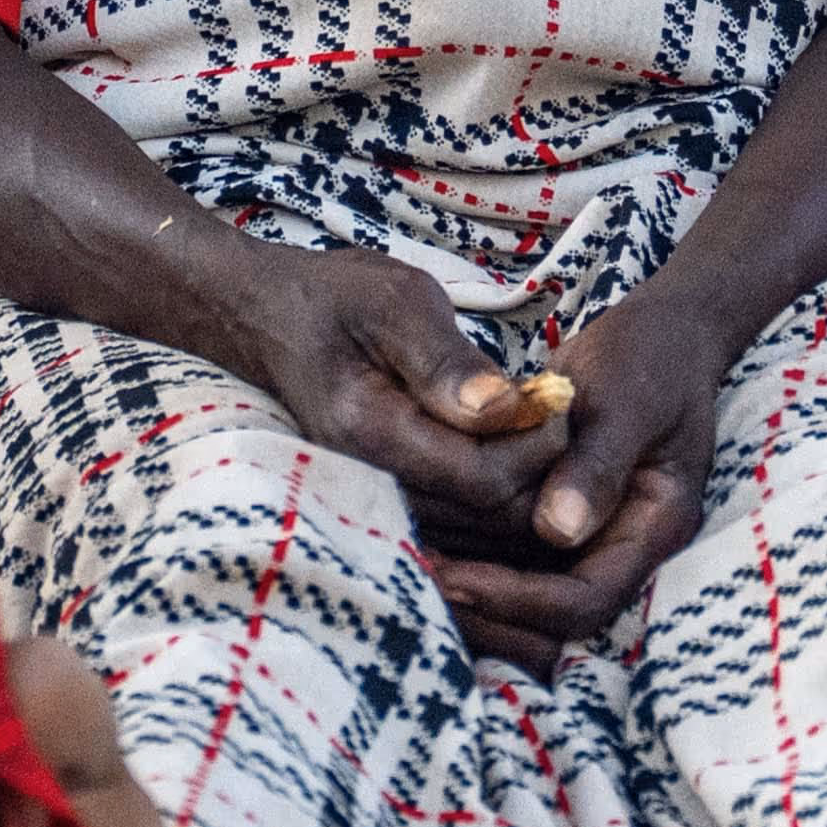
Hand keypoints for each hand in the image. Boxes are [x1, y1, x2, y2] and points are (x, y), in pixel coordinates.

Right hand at [224, 247, 576, 562]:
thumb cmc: (337, 299)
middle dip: (538, 470)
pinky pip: (460, 522)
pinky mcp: (386, 499)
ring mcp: (375, 498)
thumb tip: (504, 409)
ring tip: (536, 422)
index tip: (555, 396)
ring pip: (479, 528)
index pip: (482, 480)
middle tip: (556, 410)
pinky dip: (497, 492)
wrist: (270, 321)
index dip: (537, 447)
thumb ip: (447, 360)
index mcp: (369, 433)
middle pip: (487, 516)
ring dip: (523, 482)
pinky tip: (507, 443)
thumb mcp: (396, 302)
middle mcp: (368, 483)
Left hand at [416, 291, 739, 660]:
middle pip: (548, 622)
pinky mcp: (554, 519)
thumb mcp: (630, 399)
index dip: (518, 601)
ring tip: (401, 557)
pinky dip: (465, 552)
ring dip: (466, 585)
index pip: (583, 602)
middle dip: (483, 609)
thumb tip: (558, 528)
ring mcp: (586, 538)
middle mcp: (618, 549)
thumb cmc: (652, 356)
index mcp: (653, 531)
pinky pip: (507, 558)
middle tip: (415, 579)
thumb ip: (598, 462)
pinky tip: (414, 527)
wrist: (663, 334)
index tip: (457, 579)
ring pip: (521, 599)